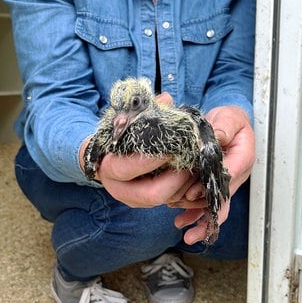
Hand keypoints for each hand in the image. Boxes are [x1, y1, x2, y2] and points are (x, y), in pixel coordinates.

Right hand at [79, 93, 196, 207]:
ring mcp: (135, 200)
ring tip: (196, 166)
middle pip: (154, 195)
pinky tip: (193, 172)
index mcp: (109, 169)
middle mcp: (120, 190)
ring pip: (166, 201)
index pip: (129, 169)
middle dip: (177, 180)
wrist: (105, 156)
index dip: (153, 160)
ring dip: (185, 186)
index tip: (173, 148)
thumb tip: (166, 99)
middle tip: (192, 162)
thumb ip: (144, 109)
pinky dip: (184, 188)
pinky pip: (170, 200)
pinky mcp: (147, 203)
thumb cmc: (118, 134)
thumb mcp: (126, 120)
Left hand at [172, 105, 254, 244]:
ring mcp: (225, 184)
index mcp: (242, 158)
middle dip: (203, 205)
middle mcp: (235, 175)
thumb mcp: (229, 117)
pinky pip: (207, 206)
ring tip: (181, 224)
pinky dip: (195, 216)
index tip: (194, 190)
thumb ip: (225, 126)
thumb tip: (219, 135)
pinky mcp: (214, 188)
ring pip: (215, 206)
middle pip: (221, 195)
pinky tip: (181, 223)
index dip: (212, 184)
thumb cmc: (230, 121)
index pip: (229, 174)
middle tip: (182, 206)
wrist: (228, 126)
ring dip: (198, 216)